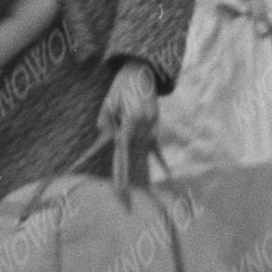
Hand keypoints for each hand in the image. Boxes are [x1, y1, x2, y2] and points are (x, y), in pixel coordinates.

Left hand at [98, 64, 160, 183]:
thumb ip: (105, 119)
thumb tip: (103, 134)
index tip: (120, 190)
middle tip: (126, 202)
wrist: (141, 69)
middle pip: (135, 156)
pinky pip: (157, 146)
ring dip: (143, 171)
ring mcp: (153, 126)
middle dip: (131, 179)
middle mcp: (144, 126)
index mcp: (131, 121)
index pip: (123, 153)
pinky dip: (160, 161)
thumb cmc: (122, 85)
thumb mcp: (109, 100)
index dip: (121, 173)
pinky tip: (168, 176)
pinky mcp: (156, 124)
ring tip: (144, 194)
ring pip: (145, 152)